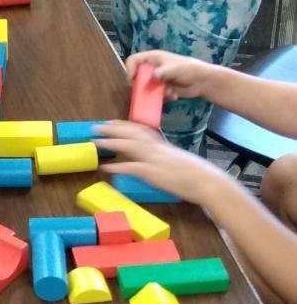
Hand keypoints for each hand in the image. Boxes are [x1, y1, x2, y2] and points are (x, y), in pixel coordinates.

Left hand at [94, 119, 224, 206]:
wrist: (208, 182)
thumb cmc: (197, 174)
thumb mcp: (178, 160)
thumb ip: (165, 157)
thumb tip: (155, 159)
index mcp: (163, 145)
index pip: (141, 130)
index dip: (125, 125)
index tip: (112, 122)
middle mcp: (157, 149)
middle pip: (131, 134)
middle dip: (113, 129)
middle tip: (96, 126)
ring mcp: (154, 159)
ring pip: (128, 146)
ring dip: (110, 142)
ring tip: (95, 141)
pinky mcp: (153, 173)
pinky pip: (131, 167)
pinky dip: (117, 167)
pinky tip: (105, 168)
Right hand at [123, 50, 216, 100]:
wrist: (203, 81)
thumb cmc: (189, 69)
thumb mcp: (175, 69)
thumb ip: (163, 72)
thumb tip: (152, 77)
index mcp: (153, 58)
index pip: (133, 60)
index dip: (130, 69)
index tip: (133, 81)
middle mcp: (153, 68)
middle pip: (137, 76)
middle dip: (142, 85)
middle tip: (148, 91)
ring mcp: (157, 79)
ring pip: (146, 88)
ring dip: (154, 93)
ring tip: (167, 93)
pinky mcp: (162, 89)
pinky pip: (155, 95)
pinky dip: (163, 97)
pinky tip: (174, 95)